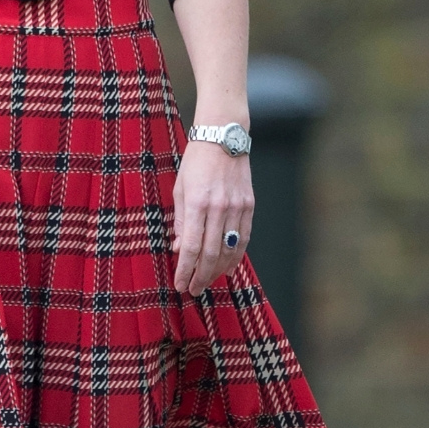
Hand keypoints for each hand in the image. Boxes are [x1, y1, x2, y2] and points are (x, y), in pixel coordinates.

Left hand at [172, 139, 253, 296]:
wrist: (223, 138)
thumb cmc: (196, 162)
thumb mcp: (180, 189)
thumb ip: (180, 220)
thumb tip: (179, 248)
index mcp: (198, 203)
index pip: (191, 247)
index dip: (185, 270)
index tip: (180, 284)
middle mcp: (219, 207)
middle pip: (210, 254)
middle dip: (201, 276)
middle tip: (193, 290)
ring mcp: (237, 207)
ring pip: (229, 250)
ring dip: (218, 270)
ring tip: (208, 281)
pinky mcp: (249, 205)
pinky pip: (243, 238)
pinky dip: (236, 256)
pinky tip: (228, 268)